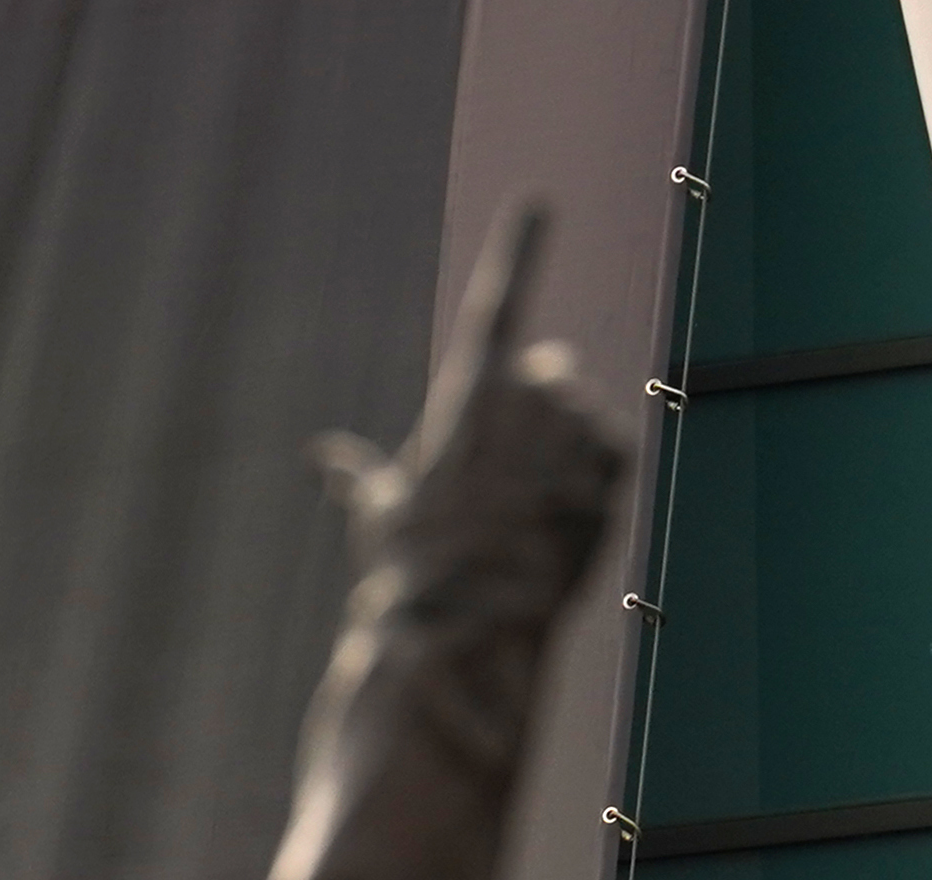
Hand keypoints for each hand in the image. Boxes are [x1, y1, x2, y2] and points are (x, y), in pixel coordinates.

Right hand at [318, 202, 623, 601]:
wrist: (466, 624)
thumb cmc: (410, 565)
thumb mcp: (378, 512)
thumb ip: (360, 472)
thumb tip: (319, 458)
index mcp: (470, 393)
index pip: (499, 300)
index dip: (518, 248)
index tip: (536, 203)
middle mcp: (530, 398)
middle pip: (546, 372)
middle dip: (532, 405)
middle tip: (503, 470)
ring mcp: (577, 431)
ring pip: (578, 414)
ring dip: (560, 447)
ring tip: (526, 510)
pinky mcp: (613, 467)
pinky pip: (609, 451)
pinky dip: (591, 477)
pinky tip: (560, 520)